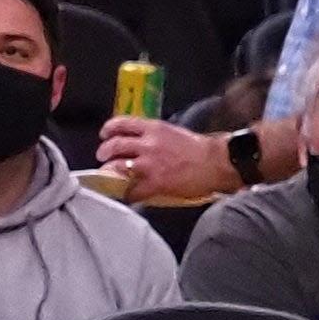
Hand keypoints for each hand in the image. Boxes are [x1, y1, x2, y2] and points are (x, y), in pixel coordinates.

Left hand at [97, 115, 231, 199]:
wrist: (215, 163)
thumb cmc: (198, 148)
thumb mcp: (172, 132)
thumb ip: (153, 135)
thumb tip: (138, 141)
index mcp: (153, 128)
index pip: (122, 123)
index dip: (109, 129)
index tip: (104, 134)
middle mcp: (148, 144)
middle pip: (115, 145)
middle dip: (104, 152)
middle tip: (102, 157)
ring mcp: (149, 164)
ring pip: (118, 167)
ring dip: (110, 172)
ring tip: (109, 176)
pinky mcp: (154, 183)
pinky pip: (132, 190)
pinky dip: (127, 194)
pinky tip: (127, 196)